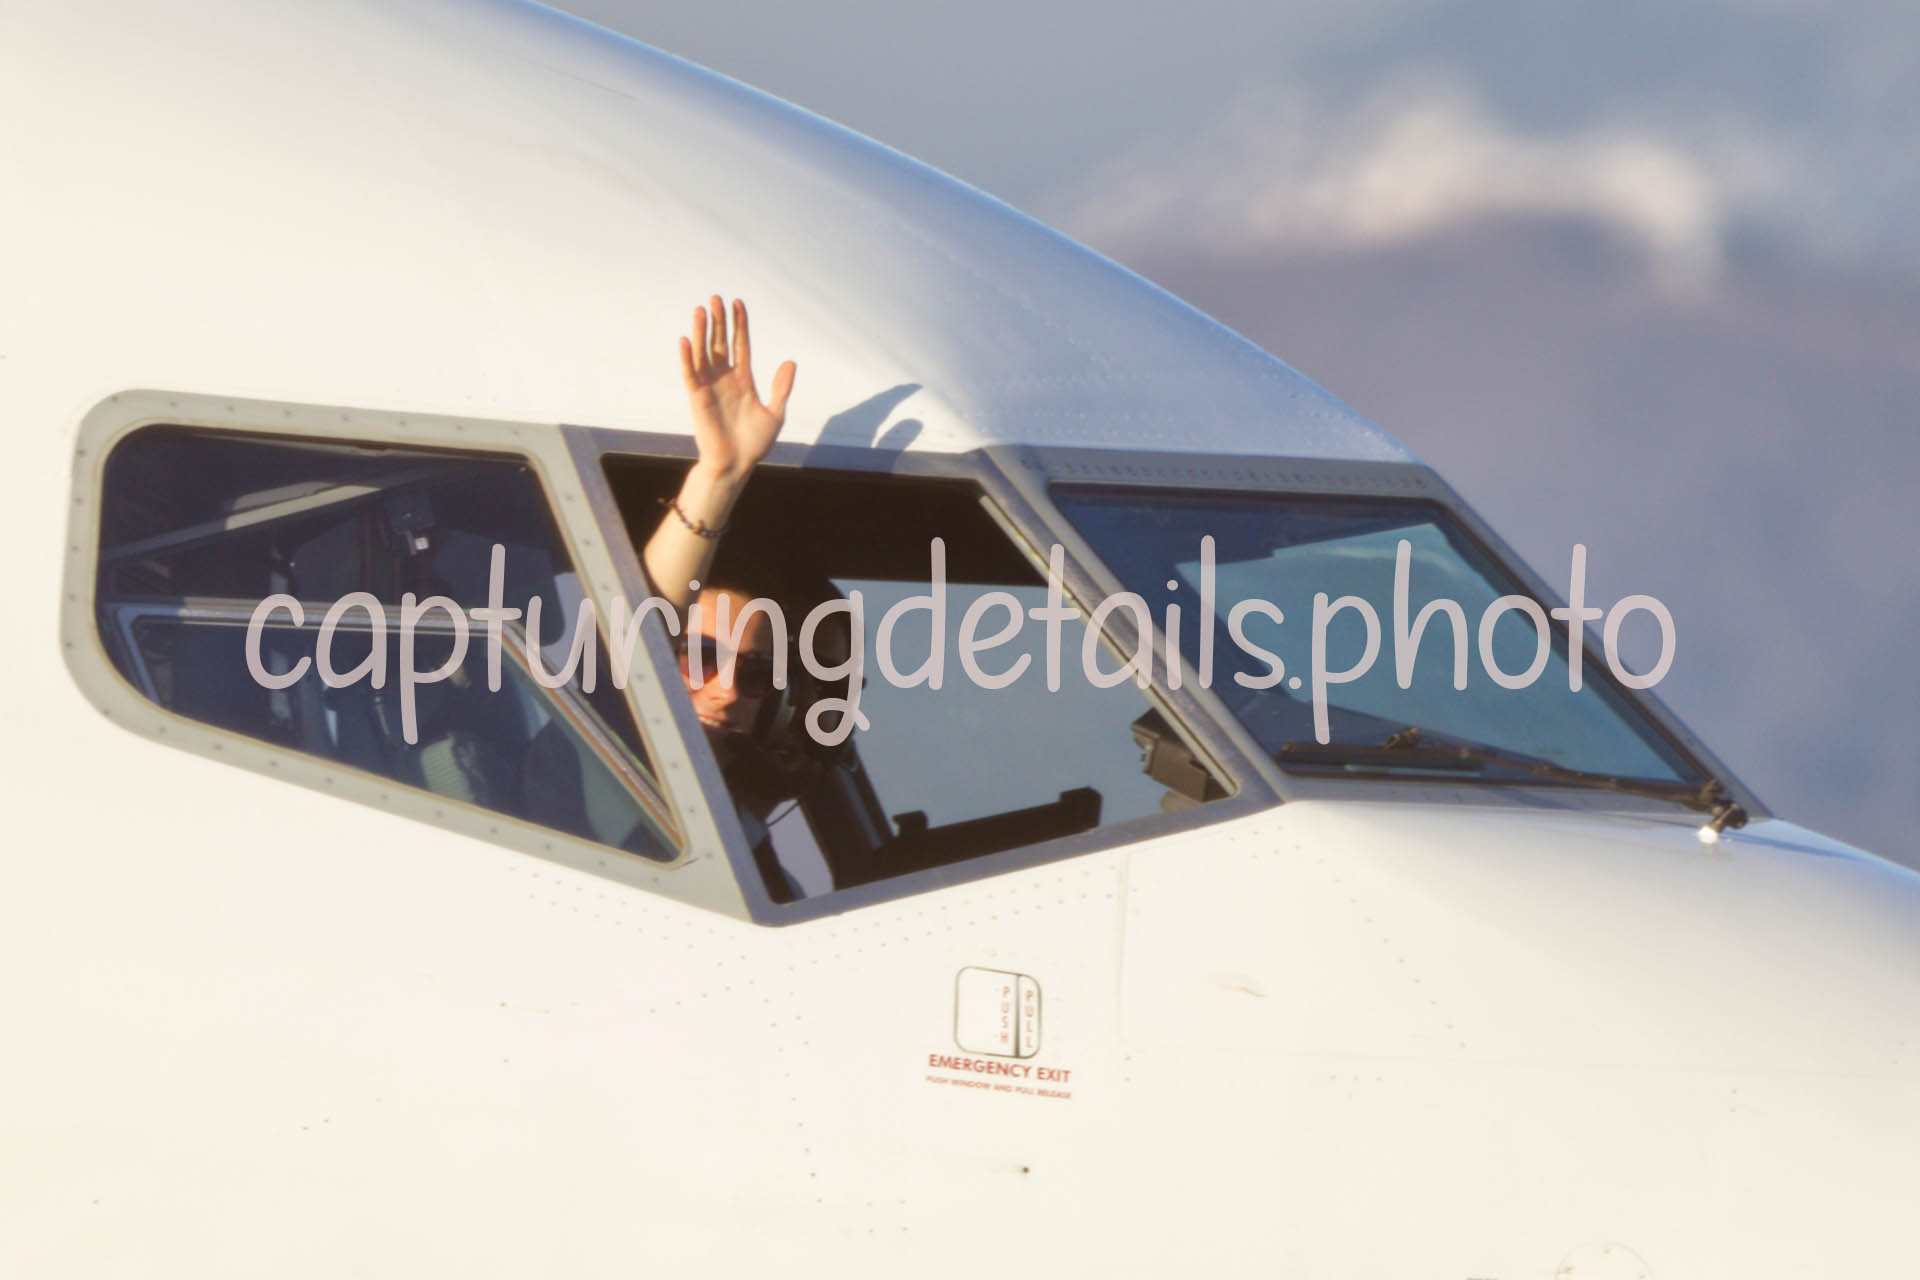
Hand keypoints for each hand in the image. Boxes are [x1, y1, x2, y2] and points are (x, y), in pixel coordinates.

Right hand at [680, 295, 795, 480]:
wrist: (737, 464)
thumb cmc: (755, 443)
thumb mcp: (775, 413)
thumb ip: (780, 388)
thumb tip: (789, 362)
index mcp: (742, 379)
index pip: (740, 344)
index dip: (739, 324)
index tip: (738, 303)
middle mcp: (724, 378)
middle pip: (719, 343)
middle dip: (718, 321)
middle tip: (716, 298)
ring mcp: (709, 386)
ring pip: (703, 353)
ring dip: (701, 332)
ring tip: (701, 310)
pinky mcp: (696, 398)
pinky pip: (690, 374)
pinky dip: (687, 357)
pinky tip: (686, 339)